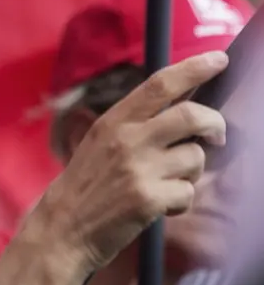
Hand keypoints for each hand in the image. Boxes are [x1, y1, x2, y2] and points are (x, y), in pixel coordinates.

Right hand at [30, 52, 227, 273]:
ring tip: (170, 182)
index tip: (219, 58)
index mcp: (114, 120)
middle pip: (191, 116)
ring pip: (195, 157)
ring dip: (192, 172)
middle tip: (217, 135)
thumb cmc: (85, 183)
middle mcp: (127, 139)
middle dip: (215, 124)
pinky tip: (161, 206)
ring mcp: (138, 169)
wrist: (64, 226)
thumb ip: (136, 124)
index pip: (159, 84)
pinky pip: (188, 193)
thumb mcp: (101, 141)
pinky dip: (181, 201)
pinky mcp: (148, 200)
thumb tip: (182, 105)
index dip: (193, 68)